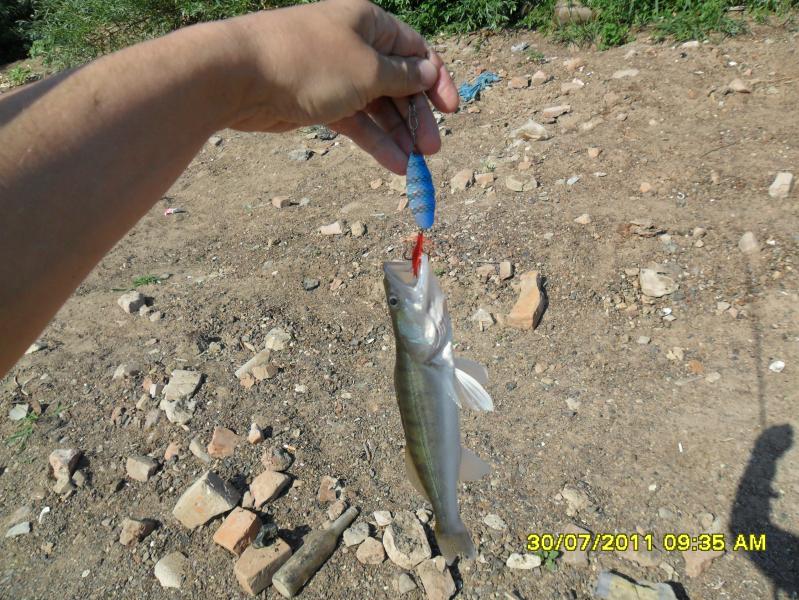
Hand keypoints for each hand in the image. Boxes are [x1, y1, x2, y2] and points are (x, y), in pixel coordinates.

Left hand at [222, 0, 458, 172]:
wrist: (239, 75)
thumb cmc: (310, 63)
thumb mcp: (369, 70)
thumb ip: (403, 76)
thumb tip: (427, 72)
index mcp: (370, 23)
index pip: (416, 50)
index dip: (437, 80)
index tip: (452, 111)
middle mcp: (355, 46)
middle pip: (398, 83)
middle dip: (416, 116)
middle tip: (432, 149)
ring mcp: (336, 75)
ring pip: (377, 106)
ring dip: (397, 135)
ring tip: (414, 166)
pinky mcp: (319, 101)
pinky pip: (355, 121)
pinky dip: (373, 141)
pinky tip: (392, 163)